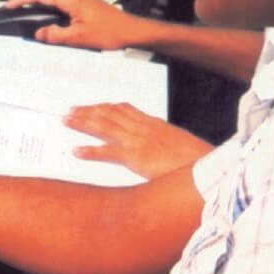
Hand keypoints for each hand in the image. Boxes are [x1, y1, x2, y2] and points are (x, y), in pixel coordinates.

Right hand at [3, 0, 145, 50]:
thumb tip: (39, 33)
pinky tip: (44, 6)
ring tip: (23, 1)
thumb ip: (56, 35)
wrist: (131, 30)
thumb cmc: (109, 32)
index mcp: (71, 0)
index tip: (9, 4)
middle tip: (11, 0)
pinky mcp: (84, 0)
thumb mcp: (79, 38)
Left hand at [64, 102, 213, 179]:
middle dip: (88, 111)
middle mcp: (143, 128)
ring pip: (104, 127)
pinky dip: (90, 151)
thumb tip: (156, 144)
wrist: (206, 168)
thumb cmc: (196, 160)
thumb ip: (164, 141)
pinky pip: (107, 153)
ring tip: (66, 121)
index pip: (124, 109)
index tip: (92, 105)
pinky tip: (76, 151)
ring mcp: (138, 141)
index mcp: (154, 124)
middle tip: (70, 110)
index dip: (105, 106)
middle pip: (109, 114)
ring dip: (83, 123)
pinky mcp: (136, 158)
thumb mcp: (179, 144)